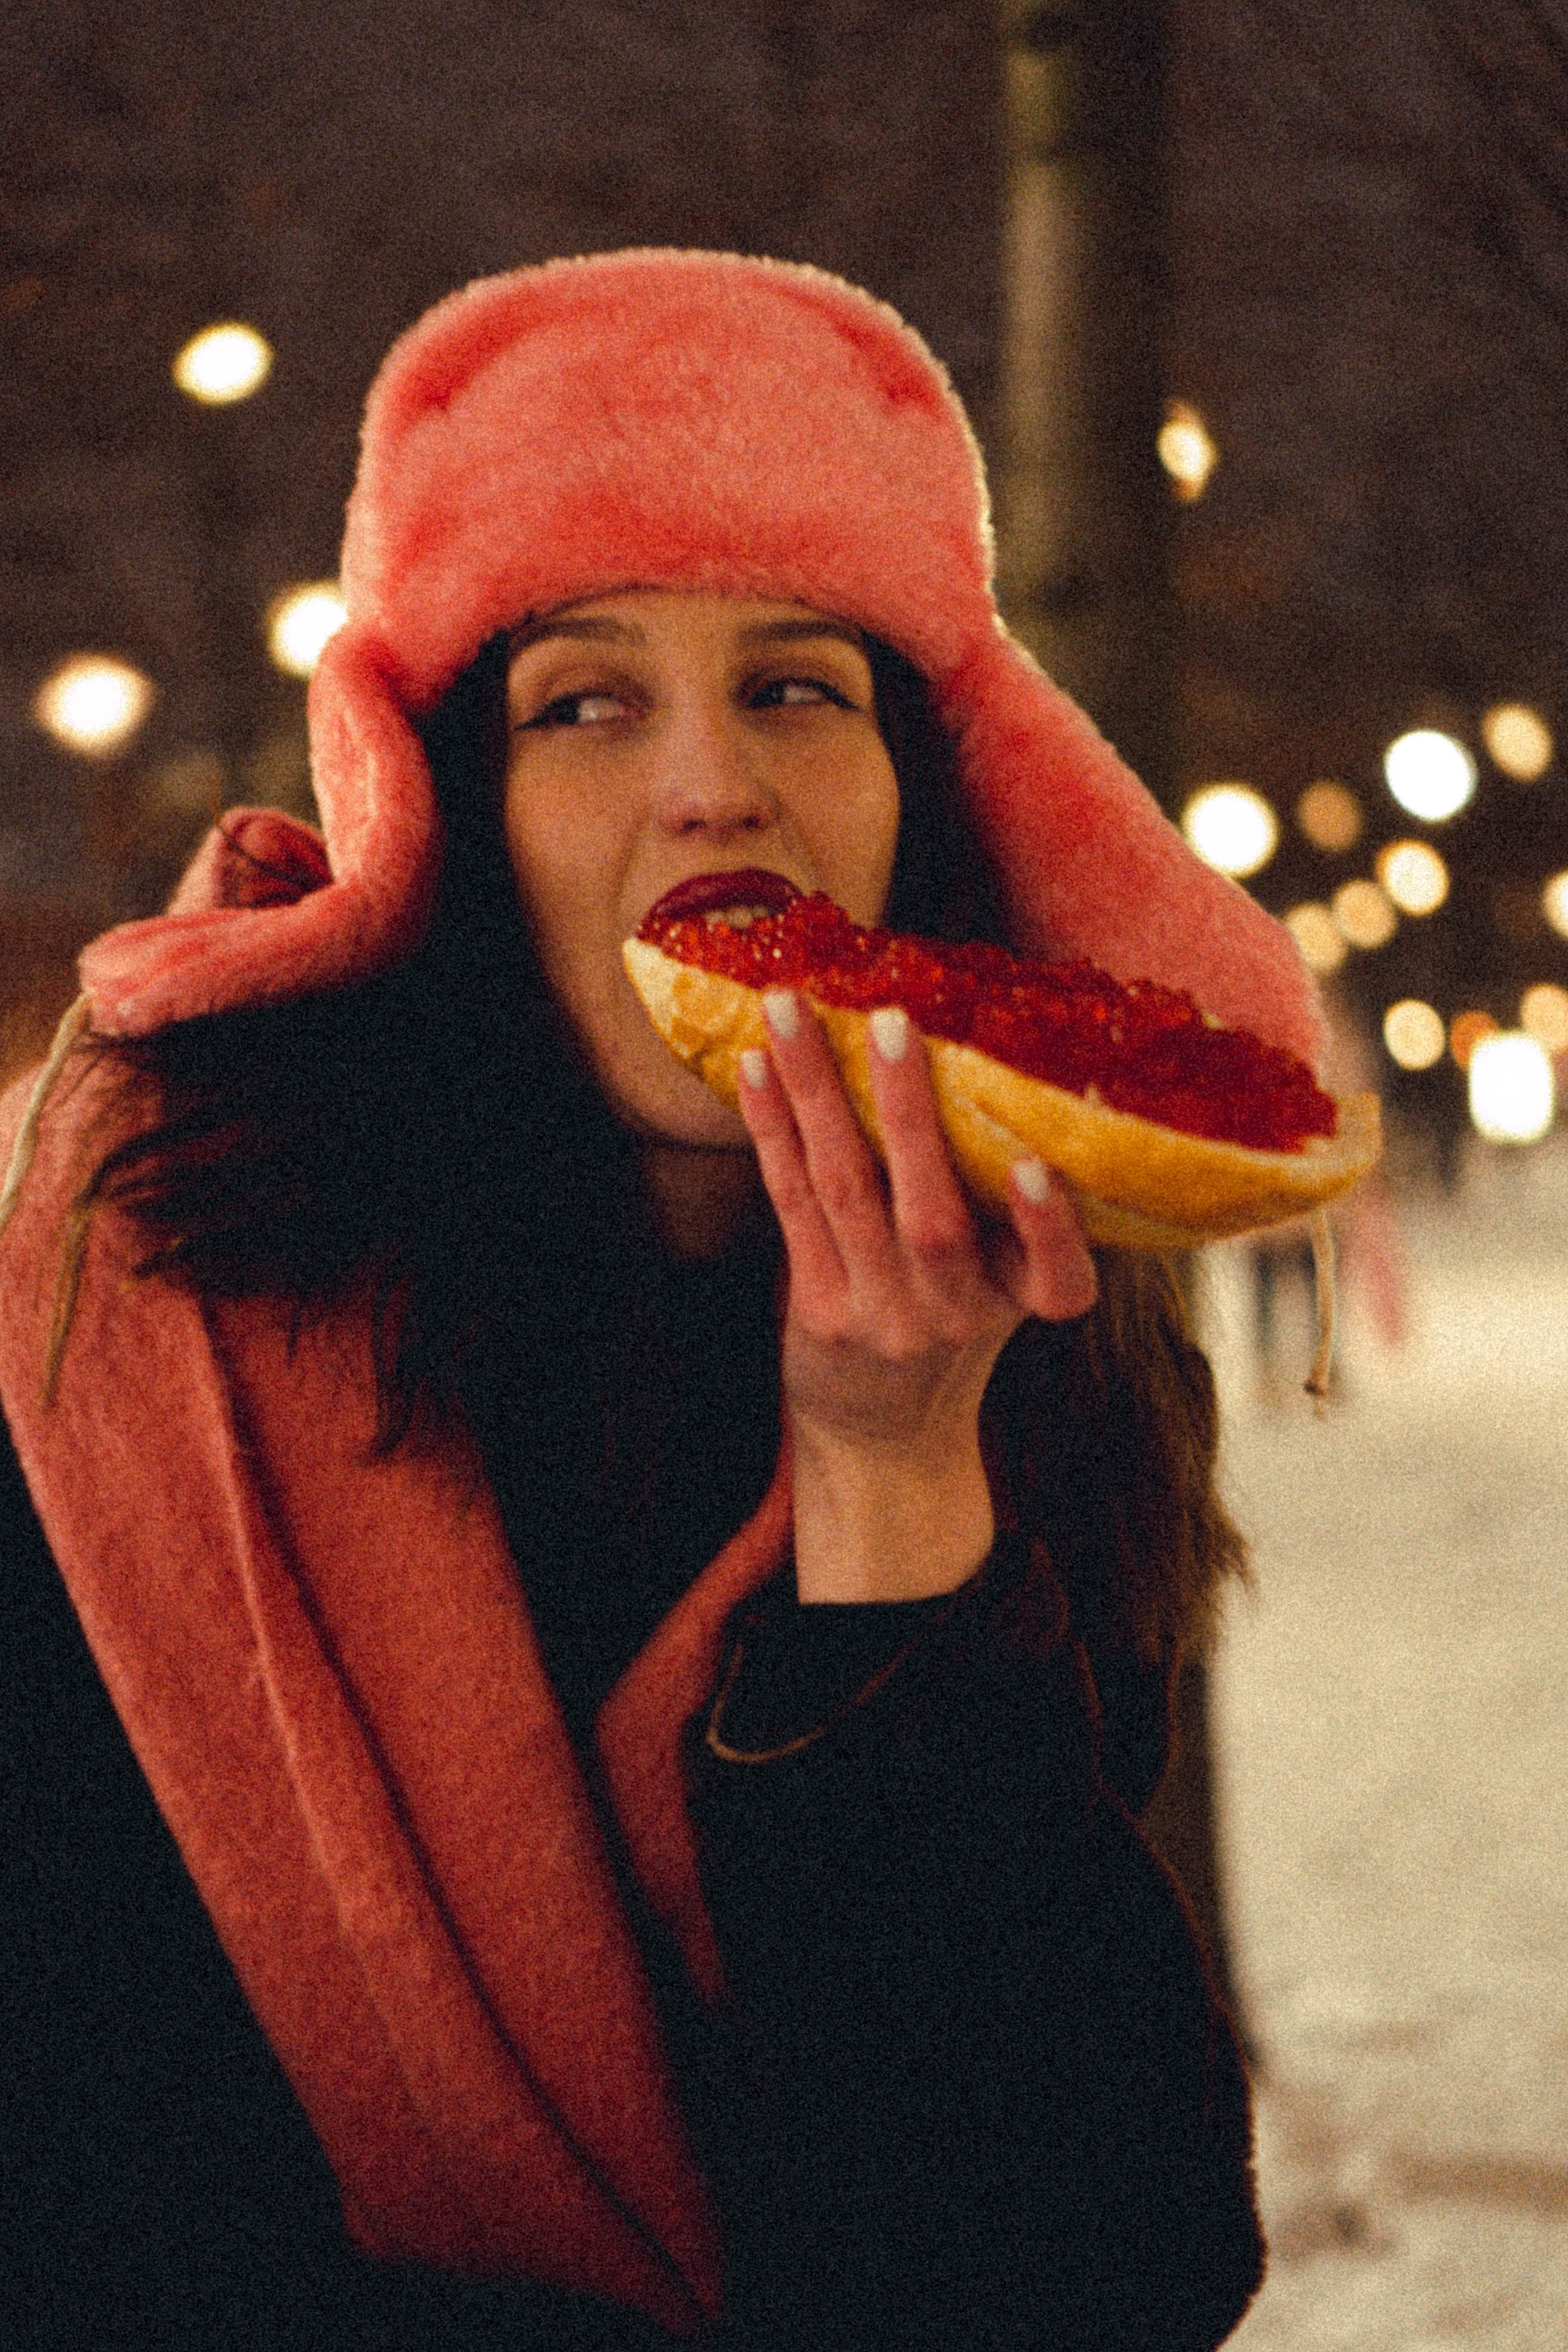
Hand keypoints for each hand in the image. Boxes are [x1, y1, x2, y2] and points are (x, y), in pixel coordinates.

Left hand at [737, 989, 1096, 1597]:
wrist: (885, 1440)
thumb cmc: (955, 1325)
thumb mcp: (1005, 1283)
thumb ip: (1009, 1208)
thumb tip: (995, 1059)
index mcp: (1024, 1301)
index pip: (1061, 1279)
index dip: (1049, 1224)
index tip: (1034, 1166)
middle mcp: (956, 1314)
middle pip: (932, 1214)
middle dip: (910, 1111)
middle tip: (891, 1021)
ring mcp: (881, 1317)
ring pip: (847, 1190)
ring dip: (817, 1092)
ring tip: (789, 1009)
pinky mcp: (818, 1312)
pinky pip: (793, 1206)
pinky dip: (774, 1132)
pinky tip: (757, 1069)